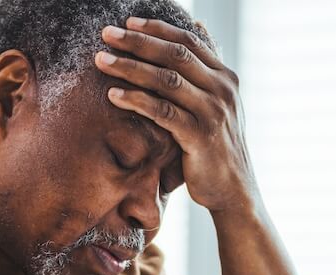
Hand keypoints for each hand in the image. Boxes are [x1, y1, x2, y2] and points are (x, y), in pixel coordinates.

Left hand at [95, 17, 258, 213]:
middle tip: (106, 34)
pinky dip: (137, 101)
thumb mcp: (216, 104)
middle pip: (175, 55)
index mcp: (225, 77)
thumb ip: (205, 70)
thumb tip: (198, 25)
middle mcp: (222, 89)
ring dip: (130, 68)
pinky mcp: (200, 137)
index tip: (128, 22)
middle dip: (138, 42)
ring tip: (101, 60)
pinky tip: (113, 96)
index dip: (157, 29)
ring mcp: (213, 112)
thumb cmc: (216, 148)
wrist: (234, 191)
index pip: (189, 41)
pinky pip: (163, 112)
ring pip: (167, 80)